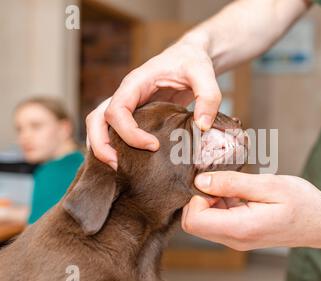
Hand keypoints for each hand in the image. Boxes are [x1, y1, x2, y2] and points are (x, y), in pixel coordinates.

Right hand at [86, 35, 221, 169]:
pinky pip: (114, 130)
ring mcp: (128, 104)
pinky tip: (128, 162)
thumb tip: (202, 126)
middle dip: (101, 145)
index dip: (129, 132)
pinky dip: (114, 146)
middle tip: (119, 167)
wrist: (190, 55)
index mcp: (136, 83)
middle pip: (96, 119)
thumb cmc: (193, 61)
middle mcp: (126, 94)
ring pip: (99, 126)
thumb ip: (208, 97)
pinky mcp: (135, 114)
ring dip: (102, 148)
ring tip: (119, 169)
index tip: (153, 146)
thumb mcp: (204, 73)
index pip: (117, 110)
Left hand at [182, 171, 320, 250]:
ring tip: (239, 187)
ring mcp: (237, 241)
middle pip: (193, 223)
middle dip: (202, 198)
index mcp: (241, 229)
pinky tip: (241, 194)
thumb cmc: (303, 203)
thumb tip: (201, 181)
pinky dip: (221, 205)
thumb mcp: (270, 185)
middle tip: (226, 182)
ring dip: (212, 200)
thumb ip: (233, 183)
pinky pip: (217, 221)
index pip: (193, 220)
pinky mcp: (240, 236)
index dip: (197, 197)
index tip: (217, 182)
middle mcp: (234, 240)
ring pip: (204, 222)